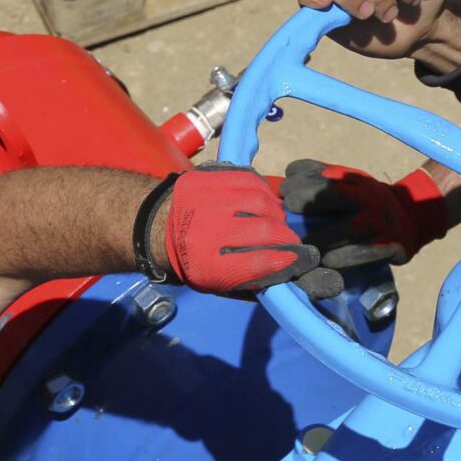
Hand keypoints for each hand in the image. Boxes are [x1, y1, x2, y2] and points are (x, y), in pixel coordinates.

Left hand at [148, 168, 339, 297]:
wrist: (158, 227)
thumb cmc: (193, 261)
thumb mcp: (216, 283)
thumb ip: (251, 282)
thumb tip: (287, 276)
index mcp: (209, 263)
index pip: (262, 261)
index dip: (288, 260)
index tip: (301, 260)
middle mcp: (209, 228)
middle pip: (267, 230)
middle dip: (286, 238)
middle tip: (290, 243)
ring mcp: (209, 198)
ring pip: (262, 202)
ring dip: (276, 214)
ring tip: (275, 223)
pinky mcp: (209, 177)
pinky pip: (251, 181)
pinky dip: (263, 193)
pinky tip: (263, 203)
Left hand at [277, 161, 450, 267]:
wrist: (412, 217)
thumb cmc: (366, 203)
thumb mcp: (347, 184)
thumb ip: (317, 181)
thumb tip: (280, 188)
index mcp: (350, 178)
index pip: (317, 171)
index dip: (295, 182)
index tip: (283, 195)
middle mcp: (365, 195)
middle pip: (331, 193)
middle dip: (304, 203)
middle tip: (285, 220)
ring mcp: (377, 220)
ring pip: (345, 229)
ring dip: (320, 240)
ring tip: (302, 248)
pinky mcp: (388, 243)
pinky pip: (361, 253)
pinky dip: (342, 258)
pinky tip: (326, 262)